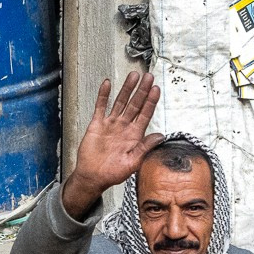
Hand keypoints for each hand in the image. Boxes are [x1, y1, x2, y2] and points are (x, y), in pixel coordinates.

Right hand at [61, 70, 162, 218]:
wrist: (93, 177)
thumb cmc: (113, 173)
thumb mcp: (133, 162)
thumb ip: (145, 147)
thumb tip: (160, 136)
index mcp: (135, 135)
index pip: (145, 114)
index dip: (151, 101)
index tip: (156, 89)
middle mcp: (124, 127)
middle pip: (135, 104)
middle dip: (142, 90)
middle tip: (148, 76)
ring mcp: (111, 124)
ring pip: (120, 102)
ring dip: (127, 89)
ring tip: (133, 76)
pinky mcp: (97, 124)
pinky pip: (100, 106)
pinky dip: (103, 95)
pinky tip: (107, 84)